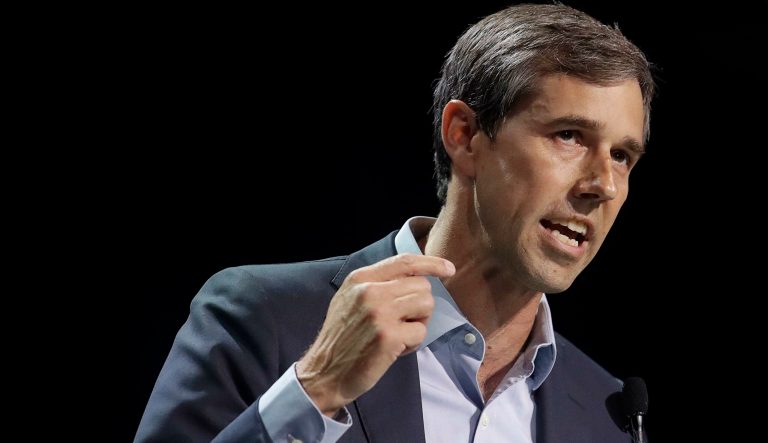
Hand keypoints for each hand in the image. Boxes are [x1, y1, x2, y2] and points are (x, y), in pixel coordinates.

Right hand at [296, 253, 454, 415]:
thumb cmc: (342, 338)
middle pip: (421, 286)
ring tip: (399, 335)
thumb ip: (377, 284)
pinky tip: (395, 349)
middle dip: (420, 306)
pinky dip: (413, 344)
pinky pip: (420, 332)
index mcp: (360, 279)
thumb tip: (415, 275)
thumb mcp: (350, 299)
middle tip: (404, 322)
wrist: (325, 372)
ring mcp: (379, 313)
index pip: (404, 261)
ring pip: (426, 305)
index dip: (431, 263)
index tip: (448, 269)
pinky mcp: (388, 336)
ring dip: (419, 323)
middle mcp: (369, 292)